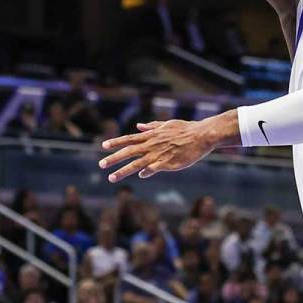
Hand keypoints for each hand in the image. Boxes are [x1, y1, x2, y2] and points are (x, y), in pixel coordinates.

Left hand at [98, 113, 237, 181]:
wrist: (201, 135)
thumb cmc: (186, 129)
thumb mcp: (167, 125)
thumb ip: (152, 126)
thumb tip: (139, 126)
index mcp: (151, 135)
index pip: (129, 138)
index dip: (116, 142)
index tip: (103, 146)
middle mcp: (152, 144)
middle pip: (129, 152)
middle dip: (113, 158)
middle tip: (101, 165)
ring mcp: (159, 154)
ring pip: (137, 163)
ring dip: (123, 171)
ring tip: (111, 178)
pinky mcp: (168, 163)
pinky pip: (153, 168)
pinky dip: (146, 172)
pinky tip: (140, 175)